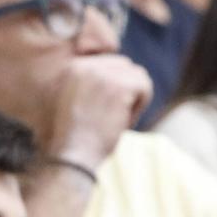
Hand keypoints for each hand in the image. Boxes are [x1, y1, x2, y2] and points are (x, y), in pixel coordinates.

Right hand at [45, 54, 150, 169]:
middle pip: (124, 65)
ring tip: (117, 117)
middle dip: (125, 89)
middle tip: (111, 114)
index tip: (100, 108)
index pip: (109, 63)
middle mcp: (85, 64)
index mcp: (72, 67)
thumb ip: (94, 83)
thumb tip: (130, 72)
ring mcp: (102, 74)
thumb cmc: (76, 136)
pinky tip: (123, 120)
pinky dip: (140, 106)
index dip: (112, 88)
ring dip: (134, 97)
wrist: (72, 154)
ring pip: (137, 75)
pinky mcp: (119, 86)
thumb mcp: (76, 100)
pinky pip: (145, 86)